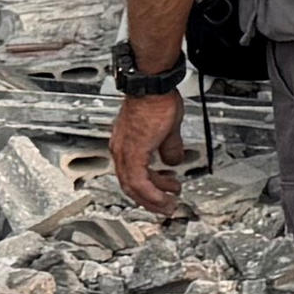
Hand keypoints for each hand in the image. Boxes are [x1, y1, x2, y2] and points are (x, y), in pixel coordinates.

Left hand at [109, 89, 185, 211]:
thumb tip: (173, 159)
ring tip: (170, 203)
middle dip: (150, 201)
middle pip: (130, 186)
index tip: (162, 196)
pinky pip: (139, 181)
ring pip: (132, 187)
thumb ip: (169, 147)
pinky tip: (164, 196)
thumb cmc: (157, 100)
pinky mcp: (133, 151)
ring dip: (153, 199)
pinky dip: (152, 193)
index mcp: (127, 145)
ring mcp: (124, 151)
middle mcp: (121, 150)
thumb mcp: (168, 130)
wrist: (152, 86)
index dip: (148, 190)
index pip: (132, 176)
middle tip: (166, 207)